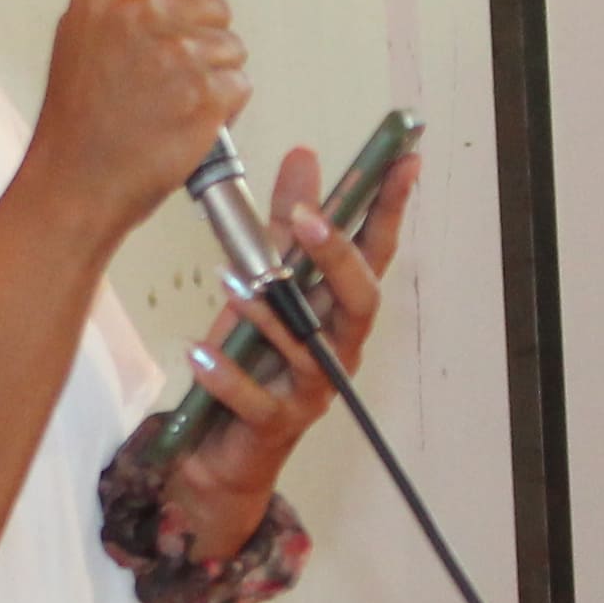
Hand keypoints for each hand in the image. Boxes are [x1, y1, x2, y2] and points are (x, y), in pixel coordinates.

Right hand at [19, 0, 247, 240]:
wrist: (76, 184)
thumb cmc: (77, 124)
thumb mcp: (79, 36)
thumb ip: (122, 1)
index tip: (173, 16)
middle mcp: (140, 13)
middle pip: (214, 4)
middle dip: (202, 38)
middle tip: (168, 73)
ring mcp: (175, 53)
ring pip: (232, 48)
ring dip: (213, 77)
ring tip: (171, 102)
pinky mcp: (203, 94)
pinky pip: (239, 87)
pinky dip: (222, 110)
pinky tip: (184, 122)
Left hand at [168, 138, 417, 533]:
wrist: (219, 447)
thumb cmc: (251, 359)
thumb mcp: (264, 283)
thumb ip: (284, 226)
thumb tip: (304, 156)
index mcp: (341, 310)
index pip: (376, 253)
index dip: (391, 209)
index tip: (406, 160)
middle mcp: (337, 348)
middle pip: (359, 301)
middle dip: (338, 258)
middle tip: (308, 218)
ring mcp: (310, 390)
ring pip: (306, 348)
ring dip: (268, 313)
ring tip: (232, 281)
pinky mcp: (275, 424)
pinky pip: (255, 400)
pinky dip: (226, 377)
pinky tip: (198, 353)